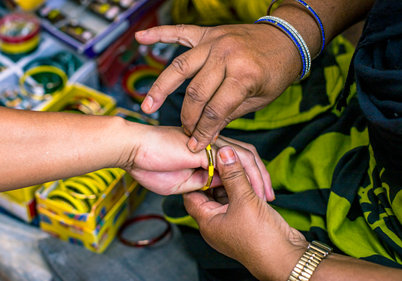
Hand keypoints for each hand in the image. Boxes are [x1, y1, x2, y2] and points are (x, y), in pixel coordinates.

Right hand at [123, 123, 272, 199]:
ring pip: (245, 157)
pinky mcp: (206, 146)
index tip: (259, 196)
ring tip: (267, 196)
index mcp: (206, 152)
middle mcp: (212, 145)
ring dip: (259, 178)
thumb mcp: (181, 183)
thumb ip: (200, 184)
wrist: (133, 150)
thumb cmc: (150, 166)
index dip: (250, 176)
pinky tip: (254, 189)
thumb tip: (217, 187)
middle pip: (246, 156)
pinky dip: (246, 174)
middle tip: (270, 197)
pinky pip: (234, 160)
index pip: (236, 161)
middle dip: (261, 177)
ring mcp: (210, 143)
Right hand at [135, 24, 300, 151]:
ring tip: (147, 106)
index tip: (194, 146)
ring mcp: (215, 42)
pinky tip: (141, 37)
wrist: (287, 38)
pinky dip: (159, 33)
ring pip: (180, 67)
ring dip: (161, 88)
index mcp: (244, 75)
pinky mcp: (208, 33)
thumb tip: (206, 134)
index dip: (203, 132)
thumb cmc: (276, 72)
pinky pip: (179, 32)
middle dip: (188, 118)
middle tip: (184, 132)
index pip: (215, 110)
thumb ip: (229, 114)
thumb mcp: (259, 99)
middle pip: (195, 93)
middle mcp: (226, 56)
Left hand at [183, 146, 306, 279]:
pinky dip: (243, 188)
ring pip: (226, 194)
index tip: (205, 159)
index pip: (192, 194)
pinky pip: (239, 199)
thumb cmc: (261, 237)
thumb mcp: (244, 200)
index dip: (197, 175)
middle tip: (223, 157)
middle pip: (209, 192)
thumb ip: (233, 175)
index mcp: (207, 221)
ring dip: (233, 180)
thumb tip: (224, 152)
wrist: (286, 258)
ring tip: (238, 163)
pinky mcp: (245, 219)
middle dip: (217, 175)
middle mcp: (215, 222)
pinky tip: (250, 177)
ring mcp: (230, 221)